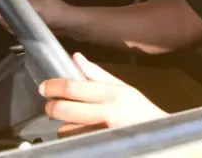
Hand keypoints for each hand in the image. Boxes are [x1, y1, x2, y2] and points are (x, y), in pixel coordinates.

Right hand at [0, 0, 70, 32]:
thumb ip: (14, 7)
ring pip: (2, 10)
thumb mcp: (34, 7)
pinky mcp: (22, 13)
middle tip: (3, 18)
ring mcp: (20, 3)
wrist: (65, 23)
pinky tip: (18, 29)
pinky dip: (11, 25)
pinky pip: (9, 18)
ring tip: (15, 25)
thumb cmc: (52, 11)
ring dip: (6, 20)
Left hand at [40, 53, 167, 133]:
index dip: (54, 86)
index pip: (74, 87)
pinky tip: (82, 131)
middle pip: (64, 109)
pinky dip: (73, 136)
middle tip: (51, 104)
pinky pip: (73, 140)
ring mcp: (101, 133)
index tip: (45, 86)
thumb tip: (76, 58)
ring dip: (65, 124)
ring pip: (66, 129)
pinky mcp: (97, 145)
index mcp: (113, 94)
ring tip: (75, 120)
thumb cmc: (140, 111)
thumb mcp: (123, 88)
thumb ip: (97, 74)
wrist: (156, 136)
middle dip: (52, 106)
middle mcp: (107, 113)